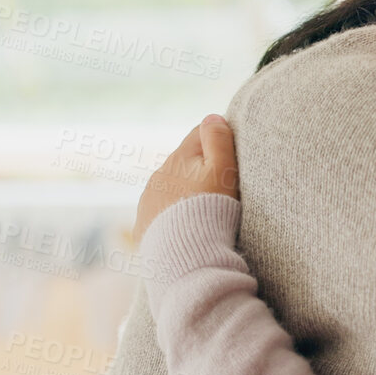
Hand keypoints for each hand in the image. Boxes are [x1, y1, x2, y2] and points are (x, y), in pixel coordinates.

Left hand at [133, 115, 237, 241]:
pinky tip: (187, 231)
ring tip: (205, 214)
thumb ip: (219, 140)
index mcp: (178, 158)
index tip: (232, 159)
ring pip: (170, 189)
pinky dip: (173, 218)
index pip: (199, 134)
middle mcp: (158, 176)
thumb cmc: (211, 212)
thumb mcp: (223, 171)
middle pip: (183, 164)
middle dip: (200, 171)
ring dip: (185, 195)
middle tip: (222, 191)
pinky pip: (160, 215)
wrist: (186, 258)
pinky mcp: (143, 227)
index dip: (218, 143)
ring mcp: (148, 202)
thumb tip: (212, 117)